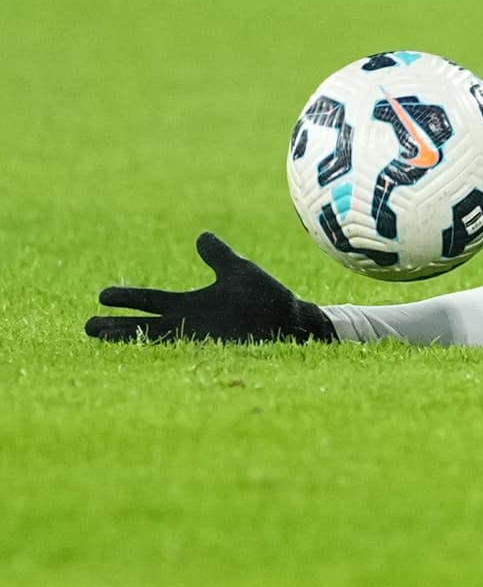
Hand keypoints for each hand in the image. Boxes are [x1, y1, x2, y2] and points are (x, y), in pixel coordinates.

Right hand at [86, 233, 335, 343]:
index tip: (101, 295)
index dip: (127, 297)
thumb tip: (201, 235)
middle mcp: (189, 321)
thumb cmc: (266, 298)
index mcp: (190, 304)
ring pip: (155, 338)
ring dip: (130, 339)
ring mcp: (199, 336)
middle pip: (144, 324)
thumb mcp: (237, 271)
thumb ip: (217, 256)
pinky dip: (162, 351)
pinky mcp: (213, 347)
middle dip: (117, 325)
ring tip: (102, 337)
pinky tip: (143, 349)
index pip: (150, 300)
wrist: (292, 321)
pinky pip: (181, 351)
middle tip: (86, 326)